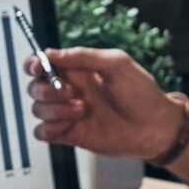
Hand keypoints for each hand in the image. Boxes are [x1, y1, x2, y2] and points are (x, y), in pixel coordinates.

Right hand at [25, 48, 182, 159]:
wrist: (155, 127)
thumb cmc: (142, 93)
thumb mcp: (117, 64)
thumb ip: (84, 56)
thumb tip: (52, 53)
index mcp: (78, 70)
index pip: (42, 63)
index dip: (33, 64)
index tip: (39, 67)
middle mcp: (70, 90)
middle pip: (35, 86)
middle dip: (48, 89)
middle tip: (73, 92)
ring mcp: (68, 113)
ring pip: (37, 109)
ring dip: (55, 109)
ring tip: (83, 109)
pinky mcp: (70, 134)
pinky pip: (42, 132)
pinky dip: (50, 128)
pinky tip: (71, 125)